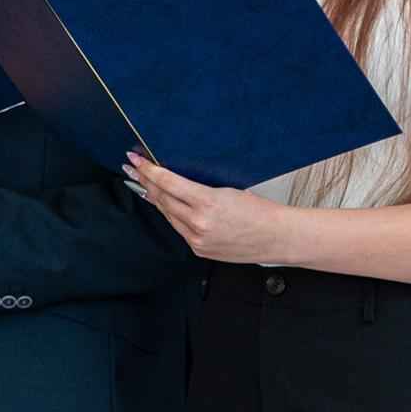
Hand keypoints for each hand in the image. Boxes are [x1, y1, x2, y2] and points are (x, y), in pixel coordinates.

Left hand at [123, 152, 288, 263]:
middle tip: (133, 170)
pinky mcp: (199, 250)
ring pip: (168, 215)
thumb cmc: (260, 211)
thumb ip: (199, 189)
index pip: (168, 183)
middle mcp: (198, 223)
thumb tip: (177, 184)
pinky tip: (166, 207)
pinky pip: (179, 229)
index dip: (148, 170)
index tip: (136, 161)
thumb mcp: (228, 190)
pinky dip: (172, 216)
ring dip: (156, 199)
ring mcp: (197, 239)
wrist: (276, 237)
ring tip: (144, 185)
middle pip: (162, 199)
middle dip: (145, 182)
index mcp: (207, 203)